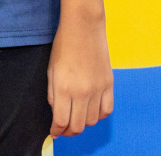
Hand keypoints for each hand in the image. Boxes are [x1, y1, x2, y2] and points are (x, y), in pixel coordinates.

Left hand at [47, 13, 112, 136]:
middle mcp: (82, 92)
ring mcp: (98, 89)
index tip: (54, 132)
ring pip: (93, 121)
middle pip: (78, 126)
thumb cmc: (64, 46)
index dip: (56, 131)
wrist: (84, 27)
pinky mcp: (109, 85)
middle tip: (64, 129)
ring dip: (83, 123)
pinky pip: (107, 110)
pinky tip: (91, 110)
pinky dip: (99, 115)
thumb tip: (57, 113)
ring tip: (76, 117)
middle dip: (68, 131)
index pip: (61, 121)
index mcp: (64, 88)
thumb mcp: (51, 70)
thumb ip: (53, 95)